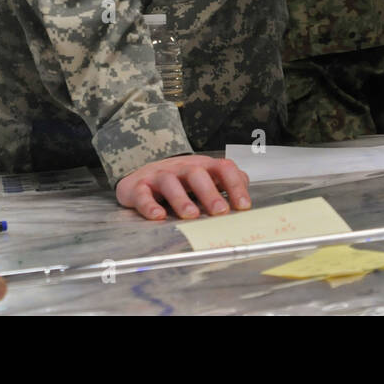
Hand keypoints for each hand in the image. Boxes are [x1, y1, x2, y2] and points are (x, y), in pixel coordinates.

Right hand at [115, 155, 250, 220]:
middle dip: (210, 193)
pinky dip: (149, 205)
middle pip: (196, 173)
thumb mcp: (204, 179)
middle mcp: (181, 168)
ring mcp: (159, 175)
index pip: (222, 168)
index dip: (234, 185)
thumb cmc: (179, 182)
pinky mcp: (138, 186)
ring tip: (191, 215)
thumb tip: (245, 194)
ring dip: (181, 199)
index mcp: (202, 166)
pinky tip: (158, 216)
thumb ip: (225, 183)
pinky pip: (142, 194)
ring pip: (170, 182)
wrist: (140, 176)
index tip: (243, 206)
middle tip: (220, 212)